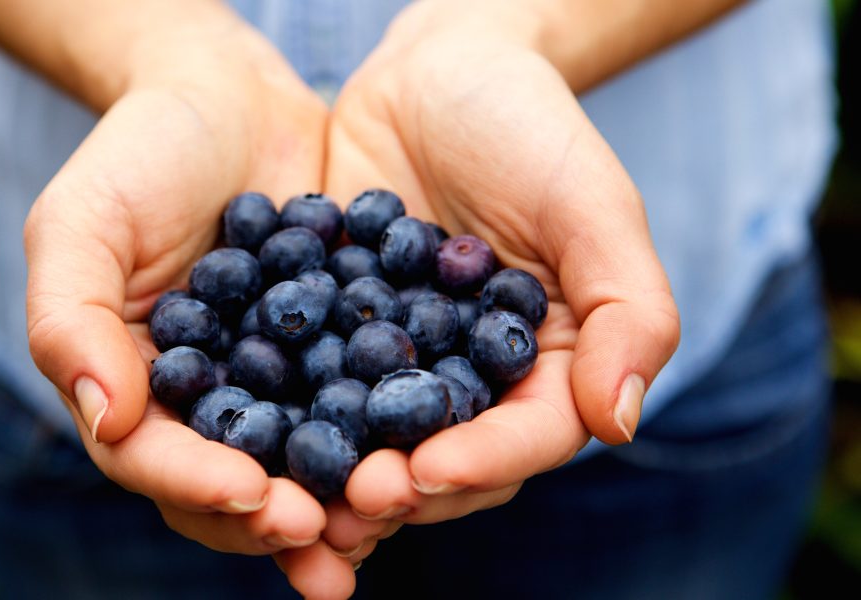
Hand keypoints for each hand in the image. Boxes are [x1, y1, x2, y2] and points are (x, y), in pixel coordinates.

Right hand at [23, 8, 354, 595]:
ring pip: (301, 463)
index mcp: (137, 388)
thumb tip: (108, 421)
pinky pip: (361, 404)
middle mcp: (208, 402)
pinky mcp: (336, 353)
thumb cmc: (141, 154)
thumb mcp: (83, 224)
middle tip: (328, 533)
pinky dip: (390, 433)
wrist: (230, 100)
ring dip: (340, 503)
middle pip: (232, 485)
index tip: (257, 495)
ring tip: (384, 522)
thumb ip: (73, 322)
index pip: (156, 460)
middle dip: (277, 518)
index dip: (202, 486)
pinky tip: (430, 451)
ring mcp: (276, 383)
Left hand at [320, 0, 679, 551]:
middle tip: (352, 500)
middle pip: (446, 456)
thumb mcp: (593, 206)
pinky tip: (245, 425)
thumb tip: (622, 424)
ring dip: (336, 472)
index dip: (482, 462)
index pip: (527, 435)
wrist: (437, 70)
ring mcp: (400, 360)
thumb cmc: (531, 127)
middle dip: (401, 484)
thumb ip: (629, 312)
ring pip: (373, 436)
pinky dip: (282, 406)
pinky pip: (311, 377)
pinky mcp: (336, 331)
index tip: (428, 472)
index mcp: (547, 366)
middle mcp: (473, 378)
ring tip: (292, 492)